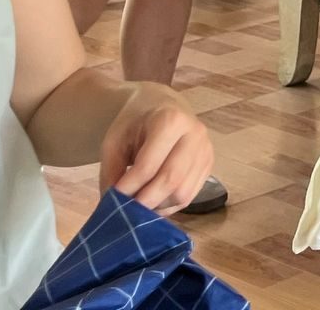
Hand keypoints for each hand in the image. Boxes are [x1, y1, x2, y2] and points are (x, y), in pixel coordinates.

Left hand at [99, 84, 212, 213]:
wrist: (161, 105)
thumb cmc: (135, 123)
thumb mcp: (114, 141)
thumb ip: (112, 174)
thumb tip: (113, 210)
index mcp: (170, 120)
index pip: (148, 166)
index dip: (128, 189)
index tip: (110, 204)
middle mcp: (194, 133)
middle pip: (171, 181)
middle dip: (144, 203)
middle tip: (124, 213)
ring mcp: (205, 149)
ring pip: (182, 193)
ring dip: (157, 206)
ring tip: (138, 203)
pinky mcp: (209, 164)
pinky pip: (189, 196)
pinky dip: (168, 205)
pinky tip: (154, 199)